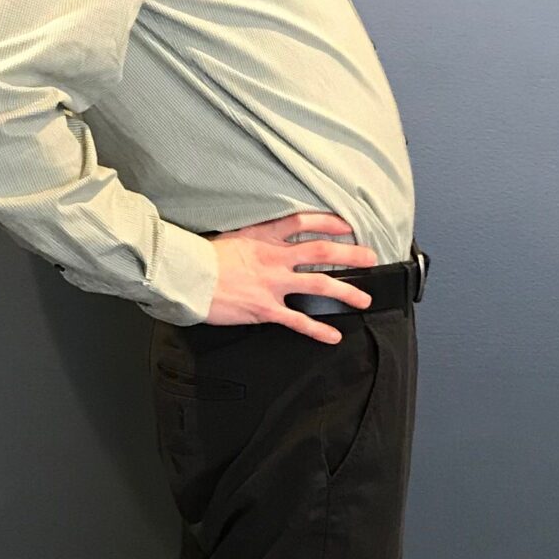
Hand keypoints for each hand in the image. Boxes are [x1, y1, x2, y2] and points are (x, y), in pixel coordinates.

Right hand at [203, 210, 377, 341]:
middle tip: (371, 258)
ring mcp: (273, 283)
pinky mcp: (266, 308)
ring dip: (346, 292)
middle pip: (322, 252)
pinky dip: (318, 330)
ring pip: (319, 284)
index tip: (346, 225)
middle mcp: (275, 257)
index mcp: (264, 236)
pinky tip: (333, 336)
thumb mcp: (232, 236)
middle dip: (350, 255)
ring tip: (364, 299)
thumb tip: (263, 241)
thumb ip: (254, 239)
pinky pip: (299, 320)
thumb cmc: (202, 258)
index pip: (304, 222)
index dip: (329, 222)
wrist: (187, 277)